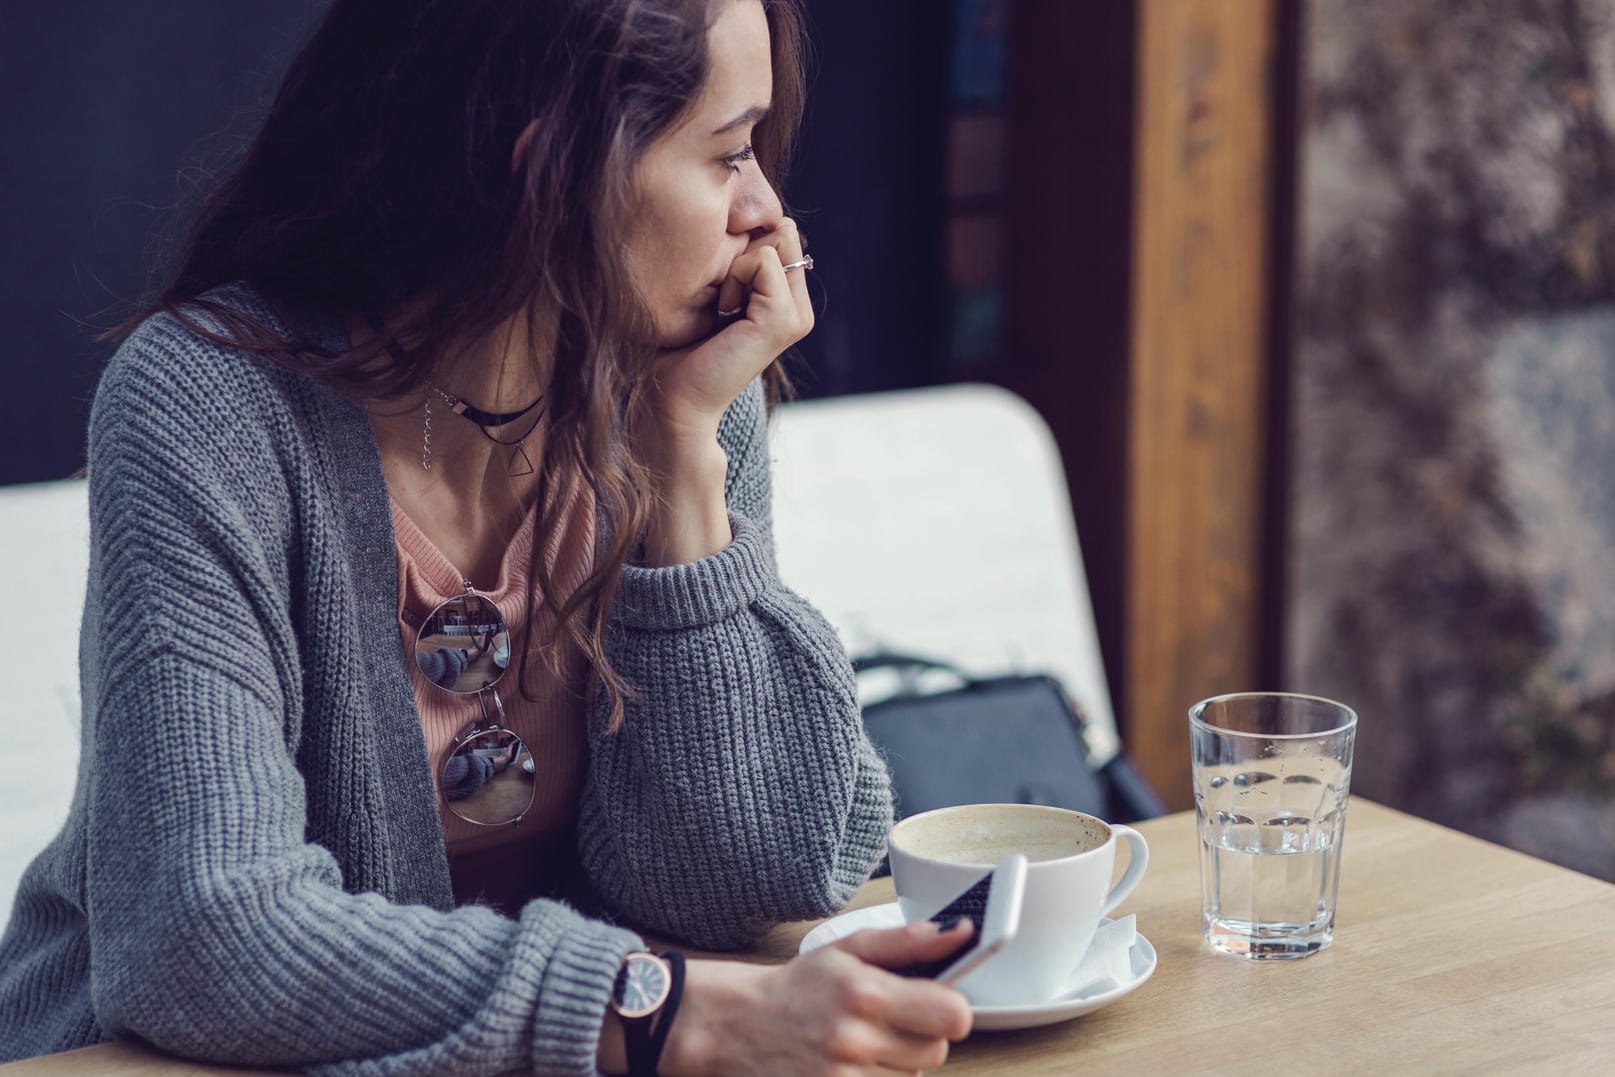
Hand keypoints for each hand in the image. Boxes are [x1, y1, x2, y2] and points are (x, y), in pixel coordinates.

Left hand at [648, 219, 812, 443]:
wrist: (674, 396)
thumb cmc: (679, 344)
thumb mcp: (714, 289)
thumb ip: (738, 257)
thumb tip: (739, 214)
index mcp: (788, 300)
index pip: (779, 230)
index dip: (741, 244)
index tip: (719, 289)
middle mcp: (800, 307)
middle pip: (781, 229)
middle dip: (741, 251)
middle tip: (720, 298)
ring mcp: (797, 315)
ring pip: (774, 239)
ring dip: (734, 266)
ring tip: (721, 307)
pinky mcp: (784, 320)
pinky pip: (763, 259)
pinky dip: (734, 277)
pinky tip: (724, 313)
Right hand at [659, 920, 974, 1075]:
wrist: (735, 1026)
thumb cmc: (797, 987)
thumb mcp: (848, 949)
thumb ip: (908, 942)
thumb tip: (961, 932)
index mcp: (865, 993)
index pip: (953, 1015)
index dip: (949, 1008)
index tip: (933, 1002)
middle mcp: (855, 1041)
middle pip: (937, 1052)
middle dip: (922, 1035)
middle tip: (890, 1022)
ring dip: (898, 1064)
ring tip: (864, 1044)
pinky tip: (855, 1066)